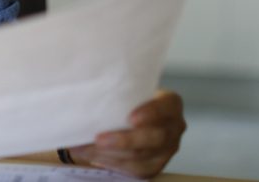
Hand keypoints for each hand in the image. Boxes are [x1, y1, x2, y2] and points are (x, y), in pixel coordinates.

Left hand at [68, 90, 185, 178]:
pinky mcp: (155, 166)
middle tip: (98, 139)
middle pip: (154, 138)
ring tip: (84, 148)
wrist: (132, 116)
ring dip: (109, 154)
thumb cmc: (127, 98)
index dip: (151, 113)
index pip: (165, 107)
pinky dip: (110, 162)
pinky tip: (91, 155)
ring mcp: (167, 150)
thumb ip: (118, 91)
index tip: (130, 118)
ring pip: (141, 157)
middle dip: (124, 140)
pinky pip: (134, 169)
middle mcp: (174, 128)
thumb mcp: (128, 89)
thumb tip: (88, 95)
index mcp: (171, 104)